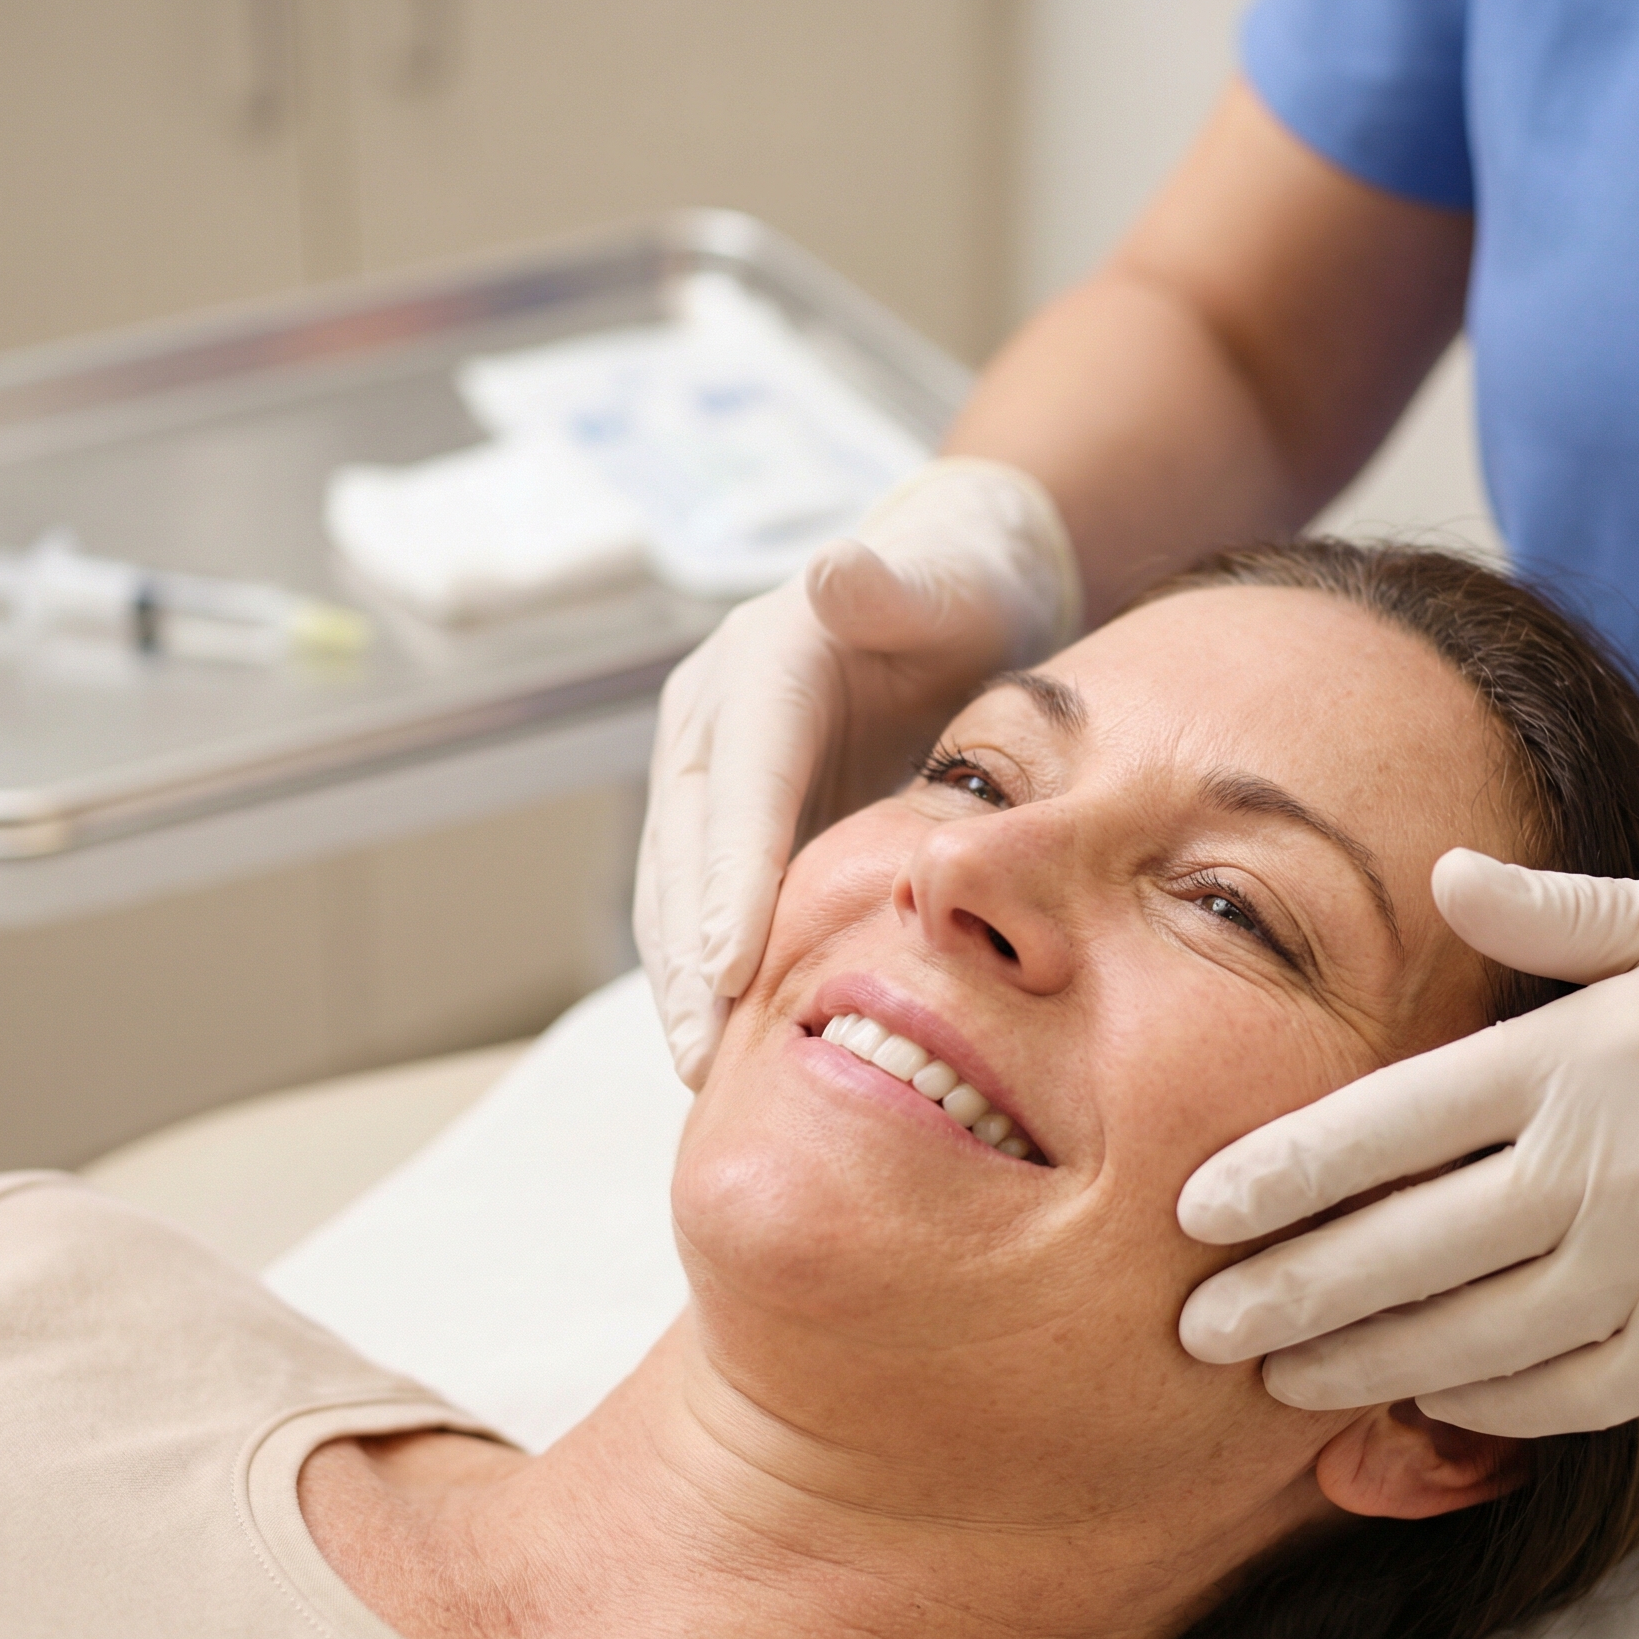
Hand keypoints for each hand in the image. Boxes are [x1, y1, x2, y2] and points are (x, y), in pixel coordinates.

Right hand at [635, 459, 1079, 1085]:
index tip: (725, 967)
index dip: (729, 879)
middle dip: (686, 959)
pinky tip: (726, 1046)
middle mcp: (713, 725)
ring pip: (679, 892)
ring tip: (700, 1071)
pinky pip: (709, 907)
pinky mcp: (734, 822)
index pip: (739, 785)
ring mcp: (714, 777)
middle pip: (686, 853)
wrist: (949, 591)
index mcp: (760, 669)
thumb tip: (834, 567)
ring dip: (684, 982)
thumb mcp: (942, 583)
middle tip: (699, 1056)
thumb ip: (892, 586)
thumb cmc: (960, 592)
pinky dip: (712, 976)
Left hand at [1177, 848, 1638, 1434]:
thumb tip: (1441, 870)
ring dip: (1358, 1363)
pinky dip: (1478, 1402)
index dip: (1282, 1176)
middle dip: (1285, 1295)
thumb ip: (1551, 911)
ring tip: (1269, 1377)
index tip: (1193, 1211)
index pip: (1390, 1126)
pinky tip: (1412, 1397)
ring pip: (1468, 1336)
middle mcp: (1598, 1169)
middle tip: (1189, 1328)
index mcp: (1573, 1059)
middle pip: (1404, 1248)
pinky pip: (1563, 1391)